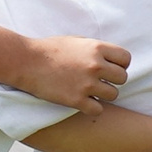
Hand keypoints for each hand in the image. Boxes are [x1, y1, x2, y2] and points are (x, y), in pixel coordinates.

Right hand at [15, 36, 130, 113]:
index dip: (120, 65)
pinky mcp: (76, 100)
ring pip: (113, 95)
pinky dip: (92, 108)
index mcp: (96, 48)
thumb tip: (111, 58)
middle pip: (122, 78)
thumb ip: (95, 49)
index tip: (110, 68)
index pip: (126, 59)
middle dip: (113, 80)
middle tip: (99, 81)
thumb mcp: (76, 41)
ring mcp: (86, 84)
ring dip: (103, 95)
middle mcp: (95, 65)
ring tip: (90, 91)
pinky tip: (83, 102)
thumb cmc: (49, 50)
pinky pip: (98, 109)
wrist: (26, 62)